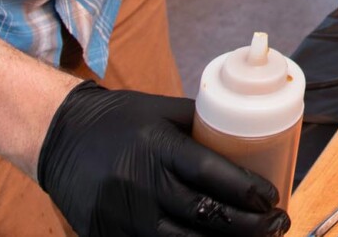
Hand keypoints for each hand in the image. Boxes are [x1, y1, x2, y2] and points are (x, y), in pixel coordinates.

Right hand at [38, 82, 286, 236]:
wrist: (59, 137)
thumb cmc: (121, 121)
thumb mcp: (163, 112)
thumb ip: (204, 128)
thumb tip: (256, 140)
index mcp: (157, 147)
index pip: (211, 174)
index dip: (247, 190)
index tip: (273, 198)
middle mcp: (139, 184)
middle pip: (204, 216)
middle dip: (250, 227)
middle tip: (277, 226)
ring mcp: (120, 218)